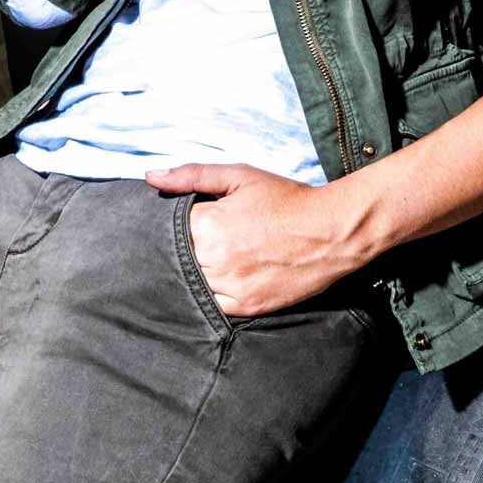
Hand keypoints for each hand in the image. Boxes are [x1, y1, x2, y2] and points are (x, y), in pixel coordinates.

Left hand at [145, 162, 369, 316]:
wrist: (331, 231)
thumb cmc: (285, 199)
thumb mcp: (239, 176)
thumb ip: (191, 175)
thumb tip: (150, 176)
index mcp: (207, 224)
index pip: (167, 229)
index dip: (172, 226)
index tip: (184, 224)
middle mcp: (214, 259)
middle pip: (177, 260)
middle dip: (181, 251)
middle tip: (201, 242)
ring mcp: (230, 287)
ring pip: (192, 285)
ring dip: (194, 275)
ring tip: (213, 260)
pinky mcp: (246, 307)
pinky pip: (213, 307)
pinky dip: (212, 295)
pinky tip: (221, 280)